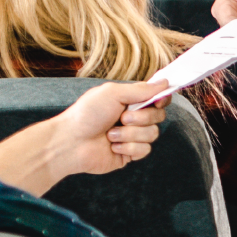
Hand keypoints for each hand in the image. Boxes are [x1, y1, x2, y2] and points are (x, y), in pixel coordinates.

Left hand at [0, 80, 168, 196]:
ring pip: (153, 134)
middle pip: (158, 116)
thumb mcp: (113, 93)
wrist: (71, 142)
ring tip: (111, 134)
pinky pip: (144, 151)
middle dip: (142, 118)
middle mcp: (132, 118)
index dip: (161, 99)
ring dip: (131, 134)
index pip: (156, 98)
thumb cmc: (87, 114)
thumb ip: (141, 89)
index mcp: (129, 101)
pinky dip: (128, 147)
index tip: (158, 101)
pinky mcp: (129, 154)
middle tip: (123, 117)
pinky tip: (112, 146)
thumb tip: (164, 82)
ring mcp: (131, 137)